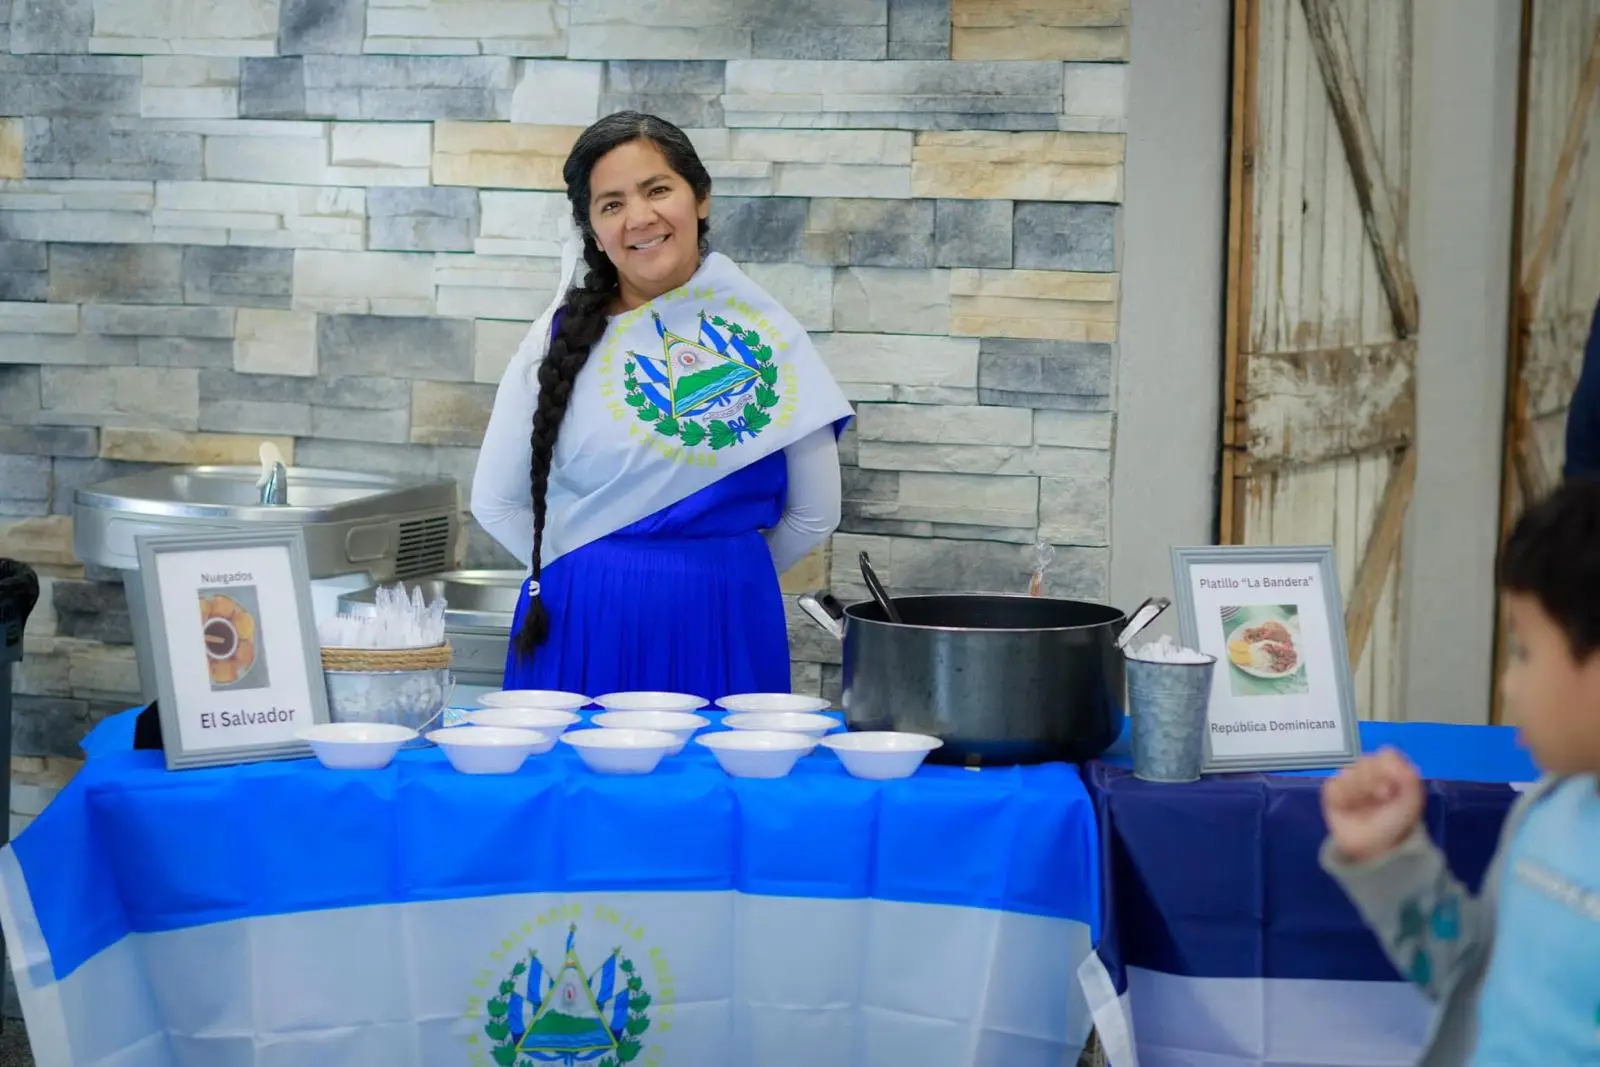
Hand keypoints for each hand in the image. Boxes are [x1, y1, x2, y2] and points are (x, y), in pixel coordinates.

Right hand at [1321, 748, 1423, 863]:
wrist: (1373, 848)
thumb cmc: (1395, 823)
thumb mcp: (1411, 804)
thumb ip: (1409, 779)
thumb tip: (1393, 761)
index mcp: (1391, 771)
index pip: (1386, 754)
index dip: (1387, 769)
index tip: (1390, 788)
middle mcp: (1369, 771)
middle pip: (1365, 761)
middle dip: (1372, 781)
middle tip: (1380, 799)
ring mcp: (1350, 779)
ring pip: (1347, 772)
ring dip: (1358, 792)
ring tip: (1364, 807)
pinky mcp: (1332, 791)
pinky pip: (1333, 785)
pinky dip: (1342, 798)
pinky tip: (1348, 808)